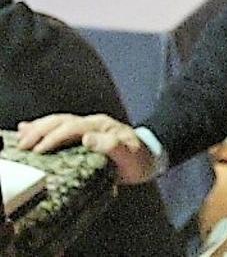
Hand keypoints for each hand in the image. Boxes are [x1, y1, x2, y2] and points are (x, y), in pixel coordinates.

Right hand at [16, 114, 156, 184]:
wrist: (150, 157)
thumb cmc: (140, 160)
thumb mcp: (131, 157)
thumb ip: (112, 147)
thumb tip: (87, 138)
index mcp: (102, 127)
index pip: (73, 127)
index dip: (54, 137)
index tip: (39, 150)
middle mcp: (93, 123)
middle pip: (61, 120)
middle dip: (40, 131)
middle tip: (23, 146)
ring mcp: (88, 126)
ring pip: (58, 121)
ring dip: (38, 128)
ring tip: (21, 139)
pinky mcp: (84, 133)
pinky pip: (60, 126)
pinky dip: (42, 127)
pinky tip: (26, 129)